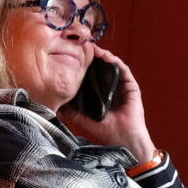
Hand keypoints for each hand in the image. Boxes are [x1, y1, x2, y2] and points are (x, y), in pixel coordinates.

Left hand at [65, 45, 156, 163]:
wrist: (124, 139)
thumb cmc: (107, 132)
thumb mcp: (84, 120)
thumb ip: (72, 112)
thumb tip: (56, 105)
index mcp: (101, 95)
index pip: (92, 76)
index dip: (84, 66)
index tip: (74, 57)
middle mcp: (112, 89)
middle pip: (102, 68)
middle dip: (92, 57)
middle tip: (82, 47)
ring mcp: (122, 87)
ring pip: (112, 66)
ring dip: (103, 55)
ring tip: (93, 49)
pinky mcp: (131, 87)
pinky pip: (124, 70)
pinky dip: (115, 61)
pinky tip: (106, 56)